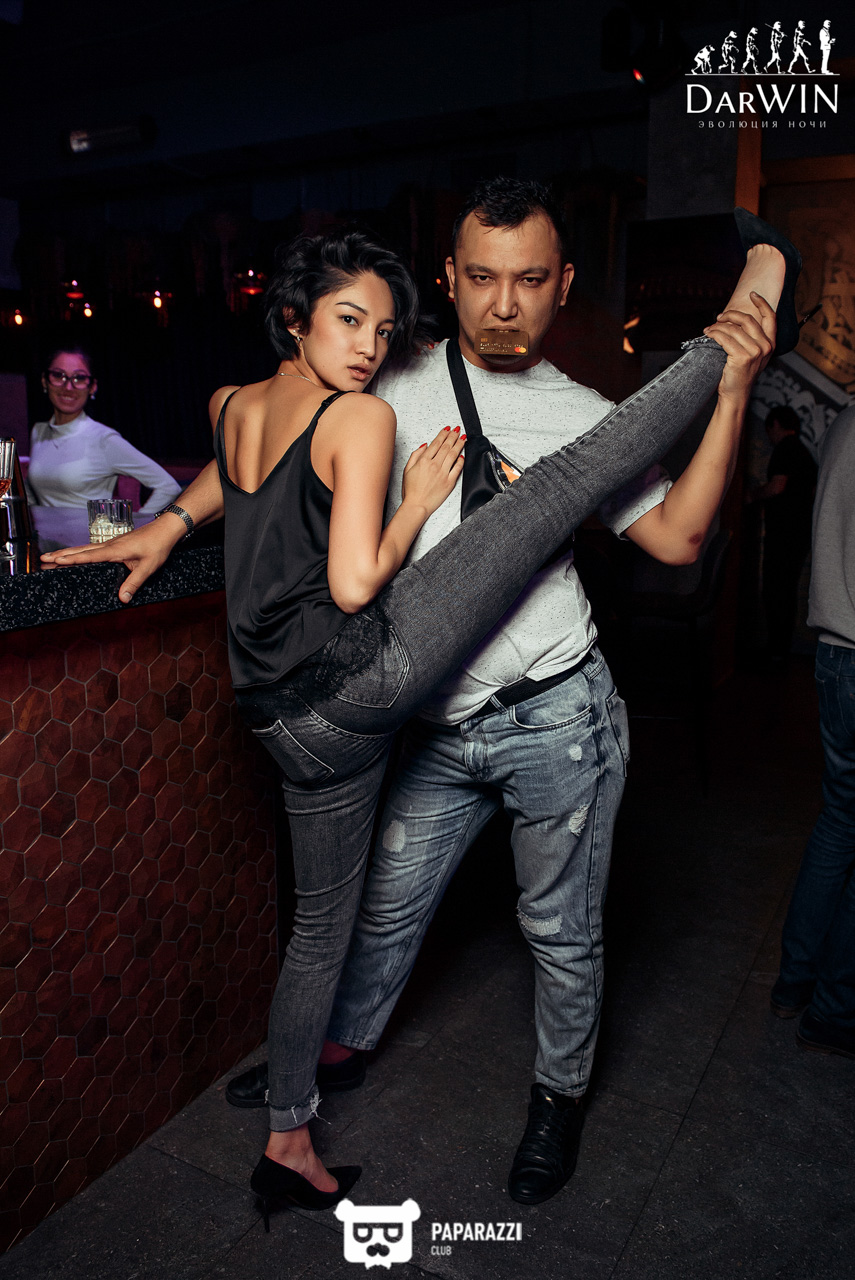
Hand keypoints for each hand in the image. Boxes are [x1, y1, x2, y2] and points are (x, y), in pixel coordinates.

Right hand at [40, 515, 184, 602]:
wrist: (166, 530)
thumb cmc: (158, 546)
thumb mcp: (148, 567)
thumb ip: (134, 583)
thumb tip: (123, 599)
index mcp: (115, 550)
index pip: (89, 556)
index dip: (72, 559)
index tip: (55, 561)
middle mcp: (109, 545)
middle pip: (80, 550)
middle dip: (60, 555)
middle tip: (41, 560)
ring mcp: (110, 544)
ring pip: (84, 548)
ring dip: (66, 553)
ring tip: (50, 558)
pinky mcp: (114, 544)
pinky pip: (91, 548)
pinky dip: (78, 551)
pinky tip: (73, 555)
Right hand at [401, 426, 465, 516]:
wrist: (417, 506)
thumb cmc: (411, 490)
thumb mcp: (407, 469)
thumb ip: (416, 455)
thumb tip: (425, 445)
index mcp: (424, 461)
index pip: (436, 443)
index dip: (443, 434)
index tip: (447, 429)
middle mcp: (434, 465)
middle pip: (446, 446)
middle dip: (453, 436)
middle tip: (457, 430)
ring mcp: (443, 474)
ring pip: (453, 455)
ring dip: (459, 444)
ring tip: (463, 438)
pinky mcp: (449, 482)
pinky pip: (458, 468)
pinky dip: (461, 460)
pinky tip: (463, 455)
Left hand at [705, 292, 774, 403]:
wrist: (736, 394)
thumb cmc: (741, 373)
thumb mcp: (753, 355)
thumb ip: (751, 338)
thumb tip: (734, 319)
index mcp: (771, 344)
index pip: (771, 317)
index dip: (762, 303)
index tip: (752, 294)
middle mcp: (766, 347)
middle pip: (747, 319)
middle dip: (730, 315)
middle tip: (719, 317)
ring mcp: (755, 352)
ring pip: (733, 329)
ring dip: (718, 326)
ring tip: (709, 329)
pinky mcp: (742, 357)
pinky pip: (725, 338)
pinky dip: (714, 334)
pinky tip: (708, 334)